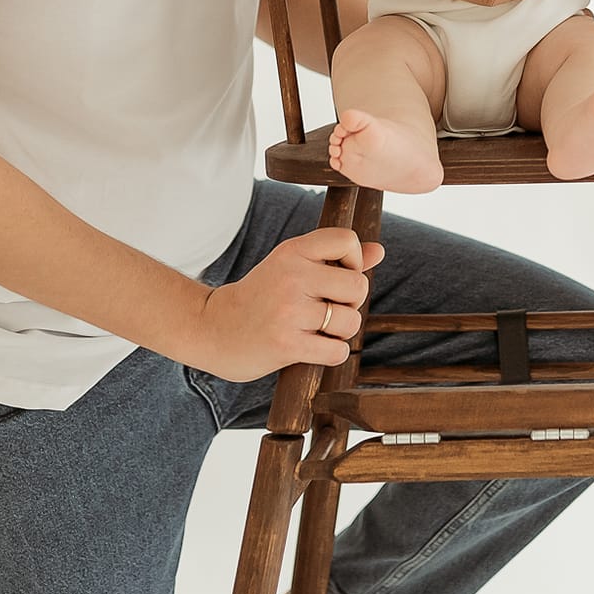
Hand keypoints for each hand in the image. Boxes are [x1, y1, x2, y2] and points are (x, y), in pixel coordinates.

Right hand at [191, 226, 384, 381]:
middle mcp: (291, 277)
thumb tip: (379, 250)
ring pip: (350, 322)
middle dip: (350, 303)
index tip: (338, 273)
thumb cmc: (261, 297)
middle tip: (327, 309)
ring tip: (316, 330)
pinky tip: (312, 348)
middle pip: (358, 286)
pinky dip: (332, 354)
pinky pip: (338, 351)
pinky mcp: (286, 345)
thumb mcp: (292, 266)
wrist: (213, 330)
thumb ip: (336, 258)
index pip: (346, 239)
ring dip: (341, 332)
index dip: (354, 259)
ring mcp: (289, 312)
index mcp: (292, 251)